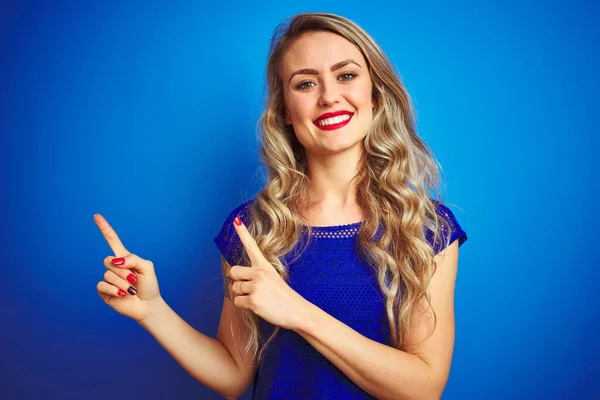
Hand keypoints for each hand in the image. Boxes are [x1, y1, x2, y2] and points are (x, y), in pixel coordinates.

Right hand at [94, 214, 161, 321]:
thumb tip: (115, 261)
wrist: (147, 305)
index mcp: (124, 258)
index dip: (104, 228)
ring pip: (108, 274)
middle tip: (134, 280)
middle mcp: (114, 266)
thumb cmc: (149, 285)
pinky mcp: (104, 291)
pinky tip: (122, 294)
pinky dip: (114, 290)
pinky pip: (102, 285)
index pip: (112, 240)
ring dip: (122, 283)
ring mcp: (108, 278)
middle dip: (123, 271)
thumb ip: (133, 259)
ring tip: (131, 290)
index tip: (96, 216)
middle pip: (108, 261)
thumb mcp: (147, 267)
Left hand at [229, 216, 308, 330]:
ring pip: (234, 289)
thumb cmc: (284, 297)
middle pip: (233, 272)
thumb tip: (235, 279)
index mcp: (265, 266)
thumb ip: (256, 276)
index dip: (243, 233)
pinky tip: (258, 306)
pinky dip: (245, 306)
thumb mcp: (273, 279)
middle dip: (237, 281)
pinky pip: (238, 302)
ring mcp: (256, 286)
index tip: (236, 221)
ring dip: (242, 296)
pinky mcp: (253, 300)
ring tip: (259, 299)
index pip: (252, 246)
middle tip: (251, 289)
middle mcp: (260, 273)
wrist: (297, 311)